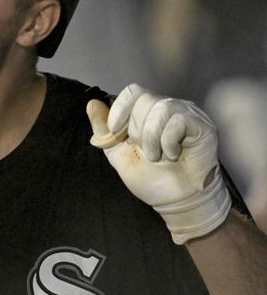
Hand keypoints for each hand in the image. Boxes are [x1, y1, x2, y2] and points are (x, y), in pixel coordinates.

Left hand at [86, 83, 230, 243]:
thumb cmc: (150, 178)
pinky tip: (172, 156)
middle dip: (137, 131)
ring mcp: (187, 114)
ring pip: (161, 108)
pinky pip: (178, 120)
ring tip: (156, 157)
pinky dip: (168, 142)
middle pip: (145, 100)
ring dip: (152, 138)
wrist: (174, 202)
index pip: (133, 92)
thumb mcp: (117, 153)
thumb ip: (103, 130)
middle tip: (145, 153)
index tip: (115, 131)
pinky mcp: (202, 126)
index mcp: (147, 112)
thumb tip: (91, 104)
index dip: (120, 109)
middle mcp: (168, 108)